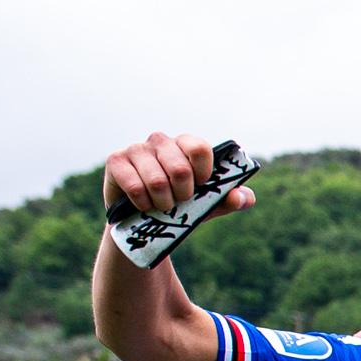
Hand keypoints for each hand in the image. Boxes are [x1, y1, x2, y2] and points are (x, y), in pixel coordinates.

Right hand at [106, 132, 253, 223]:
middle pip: (180, 169)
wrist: (142, 219)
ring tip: (162, 206)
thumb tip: (244, 197)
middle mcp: (160, 141)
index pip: (199, 147)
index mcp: (185, 145)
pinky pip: (135, 187)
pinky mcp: (115, 161)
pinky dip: (144, 204)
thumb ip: (227, 200)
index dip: (204, 172)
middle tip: (180, 201)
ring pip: (157, 181)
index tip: (201, 186)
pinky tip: (144, 205)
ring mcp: (136, 149)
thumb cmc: (179, 204)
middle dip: (184, 195)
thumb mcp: (206, 205)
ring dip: (163, 203)